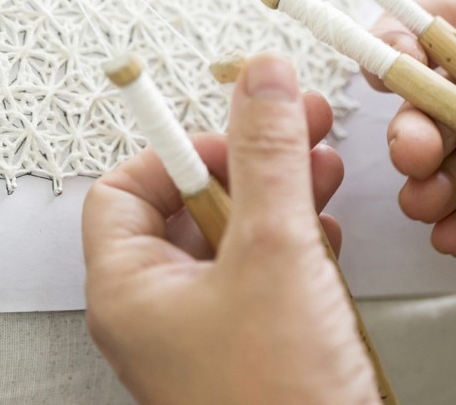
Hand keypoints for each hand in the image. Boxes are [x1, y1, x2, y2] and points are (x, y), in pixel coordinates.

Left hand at [83, 54, 378, 404]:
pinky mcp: (262, 341)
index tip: (237, 125)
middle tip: (296, 125)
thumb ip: (269, 157)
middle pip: (191, 204)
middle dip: (250, 161)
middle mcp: (165, 310)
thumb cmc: (281, 399)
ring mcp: (214, 328)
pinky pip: (269, 272)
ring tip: (322, 169)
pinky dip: (298, 241)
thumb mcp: (277, 251)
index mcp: (134, 290)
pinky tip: (327, 234)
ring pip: (238, 235)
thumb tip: (263, 82)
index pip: (128, 188)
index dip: (182, 147)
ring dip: (281, 195)